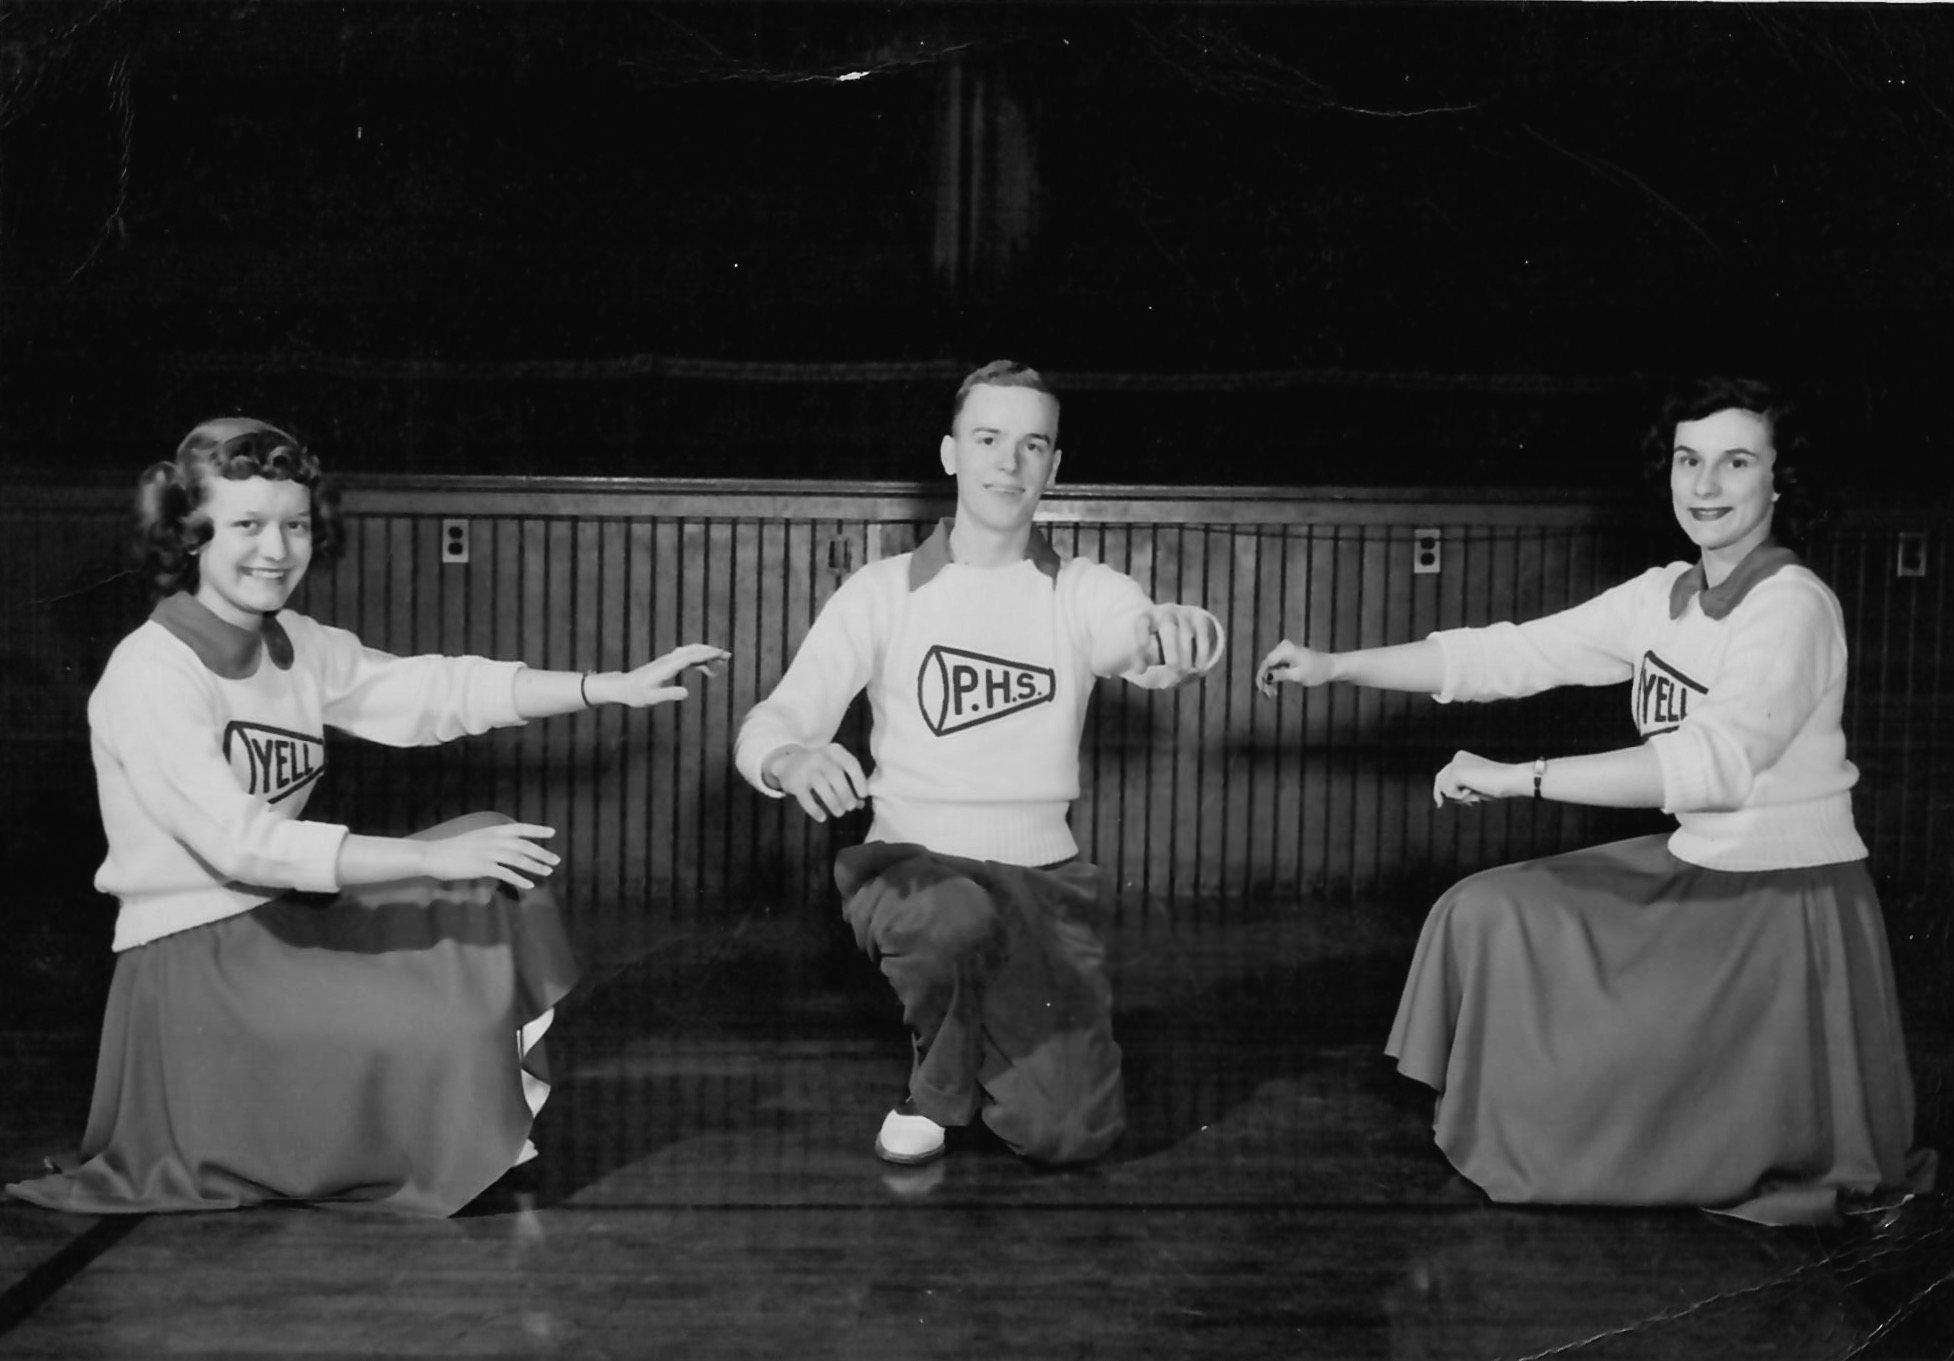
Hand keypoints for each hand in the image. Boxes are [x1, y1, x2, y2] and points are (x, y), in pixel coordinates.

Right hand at [418, 821, 558, 889]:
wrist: (434, 854)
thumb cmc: (455, 848)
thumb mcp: (477, 837)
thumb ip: (494, 839)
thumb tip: (509, 845)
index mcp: (493, 830)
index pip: (521, 828)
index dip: (538, 830)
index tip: (553, 832)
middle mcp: (494, 839)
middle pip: (525, 846)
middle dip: (543, 853)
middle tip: (557, 860)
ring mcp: (489, 853)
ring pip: (520, 860)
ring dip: (536, 866)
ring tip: (548, 871)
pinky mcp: (484, 867)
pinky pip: (507, 874)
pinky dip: (520, 880)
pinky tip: (530, 885)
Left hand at [601, 643, 730, 707]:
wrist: (622, 687)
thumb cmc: (635, 694)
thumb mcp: (651, 698)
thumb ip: (668, 694)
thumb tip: (686, 693)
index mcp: (667, 667)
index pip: (690, 657)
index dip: (707, 655)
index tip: (721, 654)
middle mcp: (668, 661)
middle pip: (693, 650)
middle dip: (711, 651)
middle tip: (728, 656)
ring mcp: (668, 661)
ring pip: (691, 652)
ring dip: (706, 655)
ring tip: (721, 664)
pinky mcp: (667, 664)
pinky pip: (687, 659)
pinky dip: (699, 661)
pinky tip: (707, 671)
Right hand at [765, 742, 867, 822]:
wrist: (789, 764)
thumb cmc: (821, 769)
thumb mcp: (835, 769)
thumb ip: (849, 784)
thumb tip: (860, 804)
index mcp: (835, 752)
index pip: (851, 764)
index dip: (859, 781)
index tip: (863, 795)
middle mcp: (820, 757)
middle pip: (836, 776)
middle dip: (846, 794)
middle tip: (850, 807)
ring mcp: (806, 769)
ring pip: (822, 787)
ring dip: (833, 803)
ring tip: (839, 813)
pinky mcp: (794, 783)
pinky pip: (806, 798)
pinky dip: (815, 810)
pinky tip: (822, 817)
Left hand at [1137, 605, 1224, 678]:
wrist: (1180, 618)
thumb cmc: (1156, 639)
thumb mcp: (1146, 645)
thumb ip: (1142, 657)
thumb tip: (1140, 671)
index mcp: (1147, 618)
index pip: (1142, 624)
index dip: (1142, 636)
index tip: (1143, 657)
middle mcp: (1166, 613)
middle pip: (1169, 630)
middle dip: (1171, 652)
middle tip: (1172, 669)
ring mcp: (1184, 615)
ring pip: (1186, 636)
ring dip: (1185, 659)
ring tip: (1181, 675)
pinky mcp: (1200, 619)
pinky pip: (1202, 637)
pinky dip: (1202, 655)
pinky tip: (1200, 671)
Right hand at [1256, 640, 1334, 695]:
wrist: (1330, 667)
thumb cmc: (1316, 671)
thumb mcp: (1298, 676)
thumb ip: (1281, 675)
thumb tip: (1266, 677)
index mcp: (1286, 650)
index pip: (1267, 662)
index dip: (1261, 676)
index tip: (1260, 689)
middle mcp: (1283, 647)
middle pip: (1268, 664)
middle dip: (1266, 680)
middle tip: (1268, 695)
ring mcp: (1285, 650)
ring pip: (1271, 667)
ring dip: (1270, 680)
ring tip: (1273, 694)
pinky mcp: (1287, 655)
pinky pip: (1276, 666)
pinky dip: (1276, 677)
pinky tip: (1276, 688)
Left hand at [1431, 751, 1521, 807]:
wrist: (1510, 779)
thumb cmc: (1497, 785)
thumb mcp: (1475, 786)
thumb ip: (1460, 787)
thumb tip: (1443, 796)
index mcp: (1461, 758)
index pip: (1443, 776)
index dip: (1443, 791)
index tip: (1441, 803)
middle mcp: (1456, 758)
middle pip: (1440, 782)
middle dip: (1446, 796)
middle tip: (1449, 804)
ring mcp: (1456, 763)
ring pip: (1445, 790)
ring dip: (1460, 798)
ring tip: (1477, 793)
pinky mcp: (1456, 772)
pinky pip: (1451, 794)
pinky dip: (1463, 798)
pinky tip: (1476, 790)